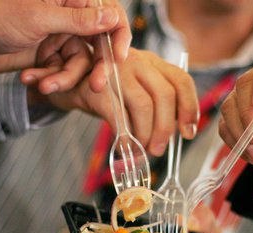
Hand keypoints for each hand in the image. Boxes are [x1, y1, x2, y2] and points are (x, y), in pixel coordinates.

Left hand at [0, 0, 130, 73]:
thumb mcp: (39, 18)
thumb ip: (78, 20)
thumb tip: (112, 16)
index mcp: (71, 0)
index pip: (109, 15)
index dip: (119, 36)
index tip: (119, 58)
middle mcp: (68, 19)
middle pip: (98, 47)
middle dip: (96, 68)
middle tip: (96, 87)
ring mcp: (56, 39)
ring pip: (78, 66)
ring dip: (63, 78)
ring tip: (44, 84)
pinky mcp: (44, 57)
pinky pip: (58, 74)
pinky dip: (46, 79)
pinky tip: (27, 78)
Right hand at [28, 48, 199, 155]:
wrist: (63, 81)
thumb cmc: (103, 91)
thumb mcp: (132, 90)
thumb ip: (153, 105)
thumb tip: (172, 134)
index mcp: (152, 62)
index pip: (181, 81)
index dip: (189, 108)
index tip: (188, 132)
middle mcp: (137, 61)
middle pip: (165, 94)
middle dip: (166, 127)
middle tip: (159, 149)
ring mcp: (117, 71)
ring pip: (144, 104)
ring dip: (146, 132)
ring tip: (142, 149)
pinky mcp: (98, 86)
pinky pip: (118, 114)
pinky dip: (124, 135)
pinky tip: (125, 147)